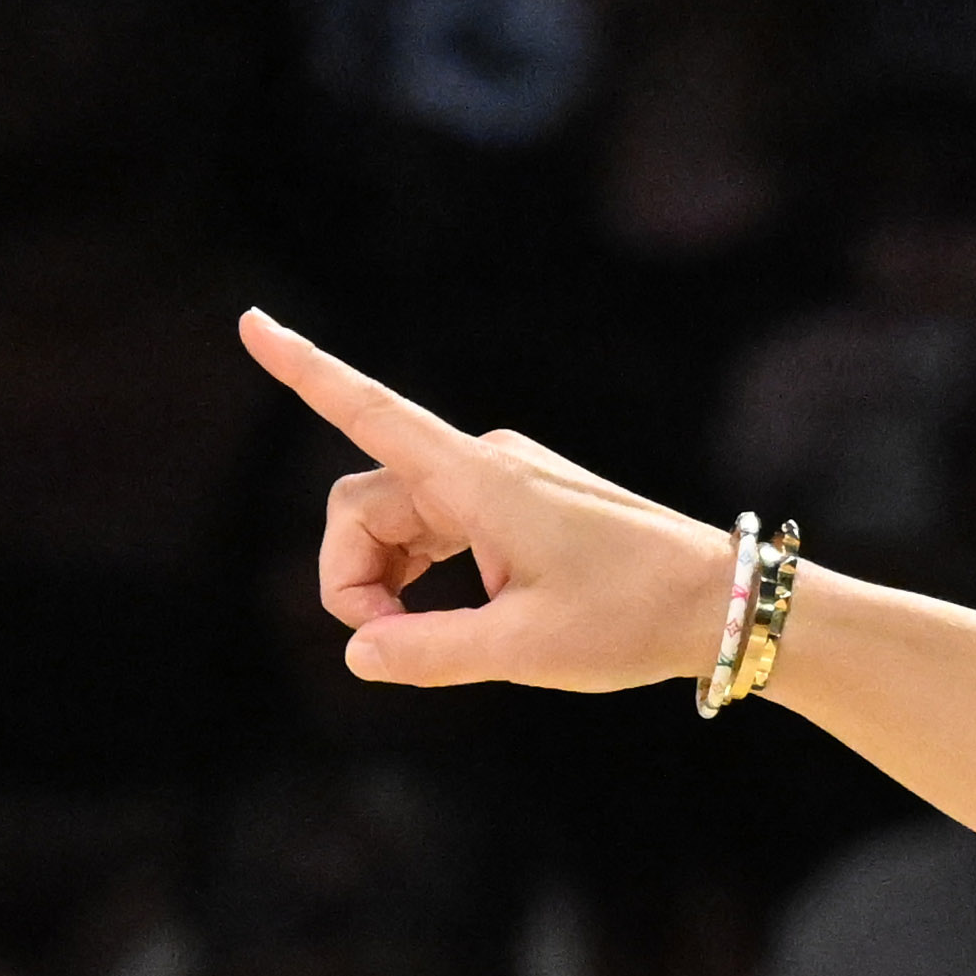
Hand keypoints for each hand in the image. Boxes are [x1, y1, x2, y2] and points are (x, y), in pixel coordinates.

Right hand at [239, 310, 734, 691]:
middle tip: (386, 648)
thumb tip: (359, 653)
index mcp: (477, 480)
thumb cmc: (636, 618)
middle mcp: (483, 465)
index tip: (250, 322)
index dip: (304, 371)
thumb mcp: (525, 650)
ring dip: (386, 582)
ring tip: (423, 646)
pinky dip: (423, 576)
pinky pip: (436, 531)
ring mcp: (502, 482)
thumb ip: (429, 652)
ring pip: (396, 522)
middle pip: (363, 505)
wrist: (725, 601)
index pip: (369, 411)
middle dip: (351, 577)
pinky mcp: (519, 505)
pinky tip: (464, 620)